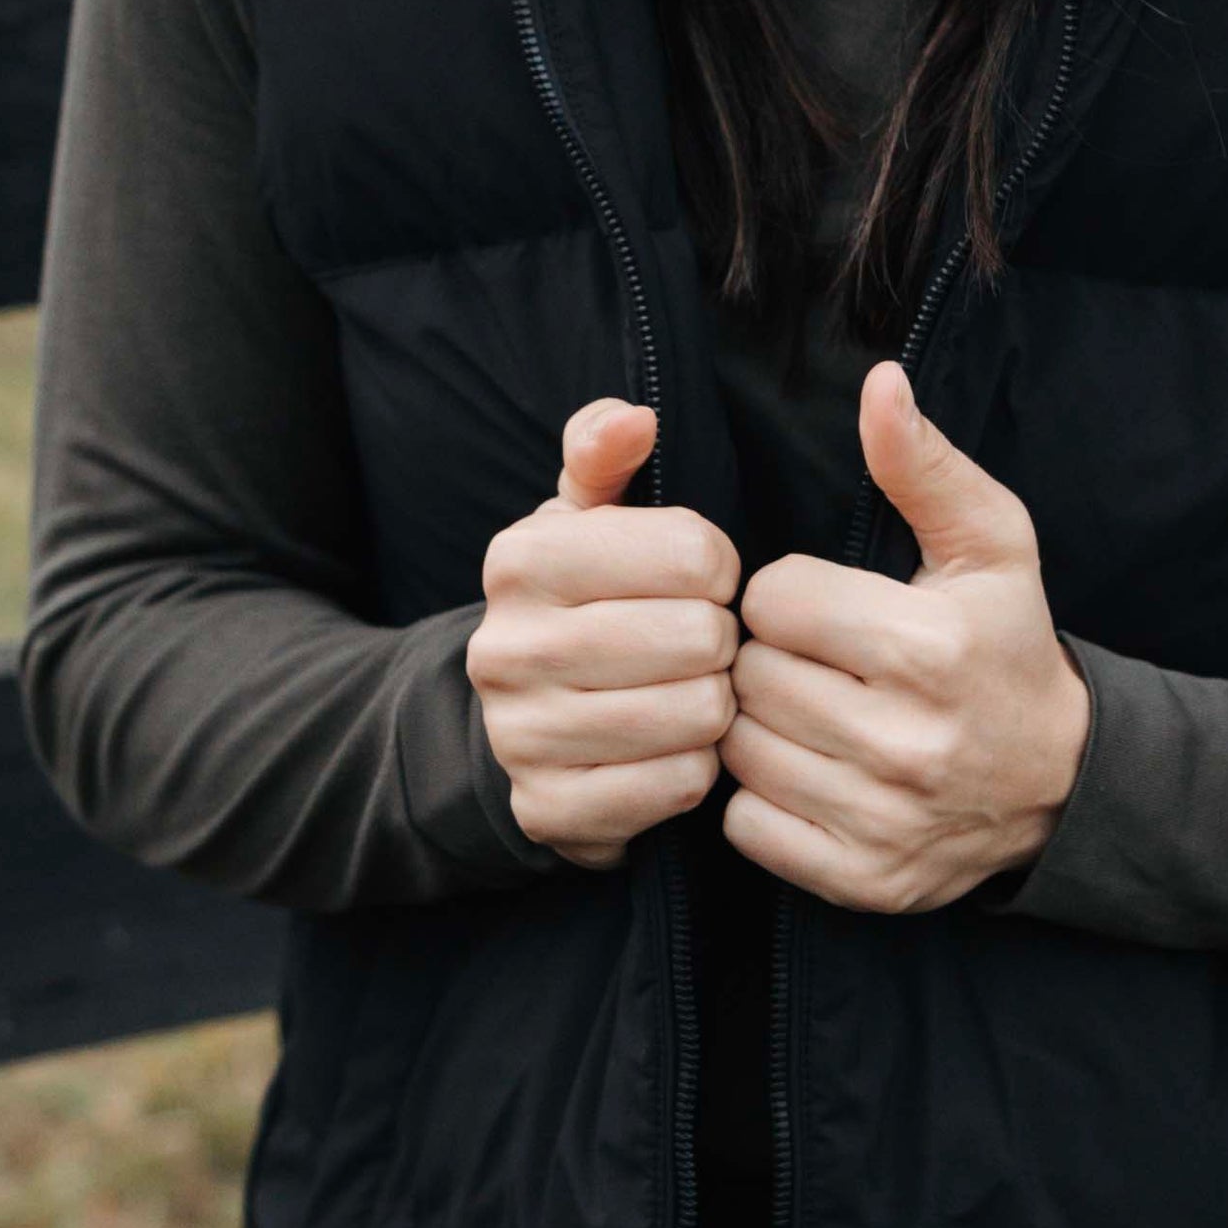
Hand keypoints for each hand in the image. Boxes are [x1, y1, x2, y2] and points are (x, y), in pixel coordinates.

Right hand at [468, 399, 746, 866]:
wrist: (520, 725)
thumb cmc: (581, 603)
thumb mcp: (583, 520)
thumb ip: (603, 455)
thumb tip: (635, 417)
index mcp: (520, 560)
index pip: (691, 551)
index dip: (720, 569)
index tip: (702, 583)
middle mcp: (506, 647)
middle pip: (698, 637)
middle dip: (721, 642)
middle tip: (703, 647)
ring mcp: (520, 736)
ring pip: (695, 715)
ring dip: (715, 708)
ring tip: (692, 694)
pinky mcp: (548, 810)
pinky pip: (678, 786)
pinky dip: (696, 770)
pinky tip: (673, 750)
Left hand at [723, 363, 1090, 916]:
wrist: (1063, 783)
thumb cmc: (1009, 644)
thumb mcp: (992, 544)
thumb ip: (925, 464)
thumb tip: (880, 384)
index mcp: (930, 647)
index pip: (771, 601)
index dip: (785, 596)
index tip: (821, 608)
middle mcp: (907, 741)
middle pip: (749, 677)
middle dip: (768, 660)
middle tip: (812, 663)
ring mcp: (884, 820)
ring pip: (741, 752)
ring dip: (758, 728)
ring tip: (806, 712)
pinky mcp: (864, 880)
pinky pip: (748, 827)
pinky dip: (760, 800)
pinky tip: (806, 771)